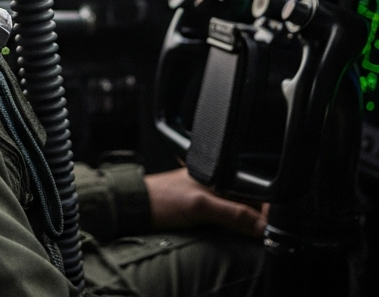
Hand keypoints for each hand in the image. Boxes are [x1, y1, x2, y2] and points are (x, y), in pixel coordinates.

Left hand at [145, 168, 267, 237]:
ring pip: (240, 211)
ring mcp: (209, 195)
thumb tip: (262, 225)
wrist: (136, 208)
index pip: (253, 191)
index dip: (266, 210)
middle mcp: (216, 182)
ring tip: (250, 235)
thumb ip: (232, 213)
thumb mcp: (200, 206)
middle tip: (263, 236)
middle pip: (249, 202)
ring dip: (248, 223)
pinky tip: (236, 233)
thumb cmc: (162, 200)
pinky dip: (235, 226)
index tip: (272, 228)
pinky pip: (228, 216)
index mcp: (218, 174)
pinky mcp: (203, 207)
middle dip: (259, 218)